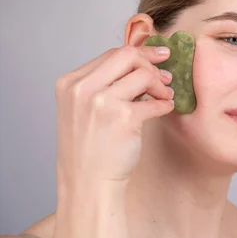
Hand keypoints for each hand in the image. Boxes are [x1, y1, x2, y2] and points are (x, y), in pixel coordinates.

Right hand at [55, 45, 173, 191]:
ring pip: (144, 75)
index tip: (159, 57)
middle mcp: (82, 89)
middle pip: (127, 56)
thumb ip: (105, 84)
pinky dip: (165, 104)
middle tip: (166, 77)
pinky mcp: (123, 118)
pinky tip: (165, 109)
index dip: (140, 54)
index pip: (111, 54)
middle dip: (151, 64)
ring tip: (164, 96)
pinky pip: (155, 102)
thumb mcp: (83, 108)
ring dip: (160, 86)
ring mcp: (101, 103)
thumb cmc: (90, 147)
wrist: (87, 183)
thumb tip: (144, 62)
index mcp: (70, 83)